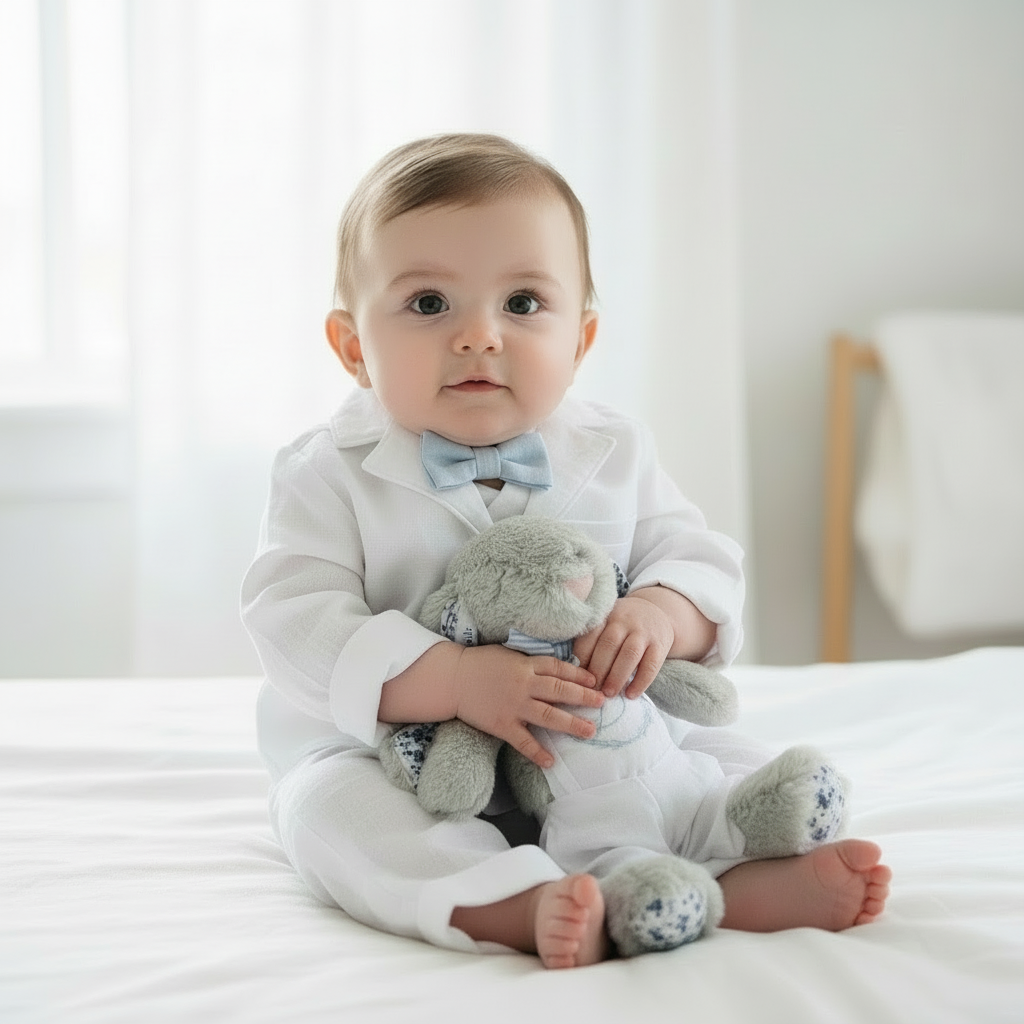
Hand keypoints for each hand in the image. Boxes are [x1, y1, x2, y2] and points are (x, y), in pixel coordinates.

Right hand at [452, 645, 603, 769]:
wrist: (452, 679)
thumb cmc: (480, 664)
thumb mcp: (508, 655)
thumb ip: (530, 663)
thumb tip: (554, 669)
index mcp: (525, 665)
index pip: (558, 668)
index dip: (578, 674)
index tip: (595, 680)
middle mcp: (524, 685)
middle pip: (560, 691)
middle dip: (583, 697)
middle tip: (602, 702)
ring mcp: (514, 706)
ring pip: (548, 715)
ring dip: (571, 724)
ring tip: (590, 730)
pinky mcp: (502, 724)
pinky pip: (523, 741)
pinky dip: (537, 752)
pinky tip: (551, 761)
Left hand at [573, 594, 674, 699]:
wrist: (656, 612)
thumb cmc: (621, 626)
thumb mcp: (606, 623)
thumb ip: (591, 641)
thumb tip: (573, 673)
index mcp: (604, 616)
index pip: (589, 636)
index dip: (582, 658)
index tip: (575, 678)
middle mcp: (623, 620)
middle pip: (608, 645)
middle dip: (598, 670)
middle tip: (591, 690)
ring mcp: (643, 631)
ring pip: (629, 654)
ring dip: (617, 676)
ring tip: (608, 694)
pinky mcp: (660, 644)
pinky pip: (650, 665)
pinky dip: (640, 682)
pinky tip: (631, 695)